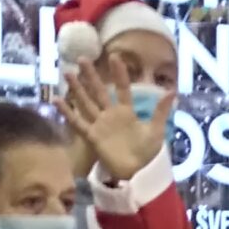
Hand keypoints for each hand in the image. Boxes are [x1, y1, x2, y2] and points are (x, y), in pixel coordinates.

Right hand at [58, 61, 170, 183]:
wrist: (137, 172)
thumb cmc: (148, 153)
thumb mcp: (156, 130)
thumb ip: (160, 110)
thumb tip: (172, 90)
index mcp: (127, 112)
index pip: (122, 88)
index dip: (119, 73)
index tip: (114, 56)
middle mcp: (111, 115)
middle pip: (99, 91)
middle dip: (91, 76)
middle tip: (82, 58)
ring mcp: (100, 125)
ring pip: (86, 102)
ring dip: (77, 89)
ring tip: (67, 73)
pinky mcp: (92, 136)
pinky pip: (77, 122)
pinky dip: (67, 112)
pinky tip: (56, 100)